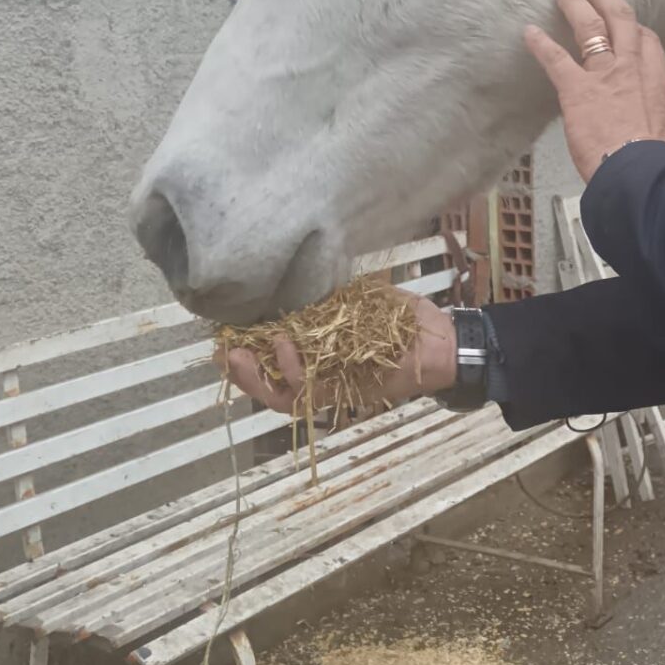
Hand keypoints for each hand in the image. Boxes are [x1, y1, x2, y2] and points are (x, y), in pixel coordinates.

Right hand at [221, 295, 456, 414]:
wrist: (442, 340)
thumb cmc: (404, 320)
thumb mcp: (360, 297)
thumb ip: (330, 291)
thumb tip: (300, 266)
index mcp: (318, 354)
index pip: (270, 361)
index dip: (243, 354)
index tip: (222, 336)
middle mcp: (321, 375)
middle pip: (269, 387)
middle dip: (240, 373)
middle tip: (221, 353)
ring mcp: (333, 386)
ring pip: (283, 397)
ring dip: (259, 376)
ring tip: (244, 353)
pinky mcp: (348, 393)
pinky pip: (311, 393)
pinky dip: (293, 371)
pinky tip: (281, 346)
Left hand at [524, 0, 664, 181]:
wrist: (643, 171)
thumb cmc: (660, 162)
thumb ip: (658, 122)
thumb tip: (655, 133)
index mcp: (658, 81)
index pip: (648, 41)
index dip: (636, 29)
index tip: (628, 25)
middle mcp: (633, 67)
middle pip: (621, 19)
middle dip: (606, 0)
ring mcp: (604, 74)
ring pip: (590, 25)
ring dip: (576, 5)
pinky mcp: (576, 89)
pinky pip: (556, 58)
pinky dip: (541, 44)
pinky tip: (529, 32)